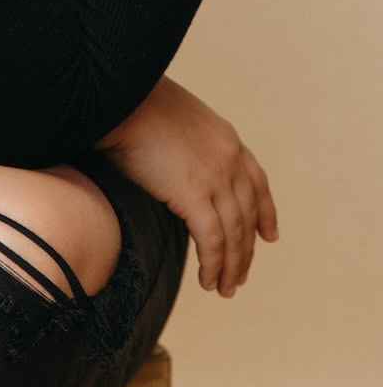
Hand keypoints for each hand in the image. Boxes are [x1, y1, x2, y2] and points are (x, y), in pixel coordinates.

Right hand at [92, 77, 278, 296]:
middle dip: (246, 250)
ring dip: (231, 266)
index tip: (268, 236)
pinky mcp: (194, 195)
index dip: (265, 212)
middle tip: (239, 277)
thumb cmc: (133, 104)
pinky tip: (207, 281)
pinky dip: (213, 264)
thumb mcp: (175, 120)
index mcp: (226, 139)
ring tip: (224, 289)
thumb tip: (175, 166)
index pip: (256, 182)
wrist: (118, 97)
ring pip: (234, 234)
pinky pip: (212, 240)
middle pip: (247, 214)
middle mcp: (229, 159)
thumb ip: (188, 146)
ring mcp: (215, 177)